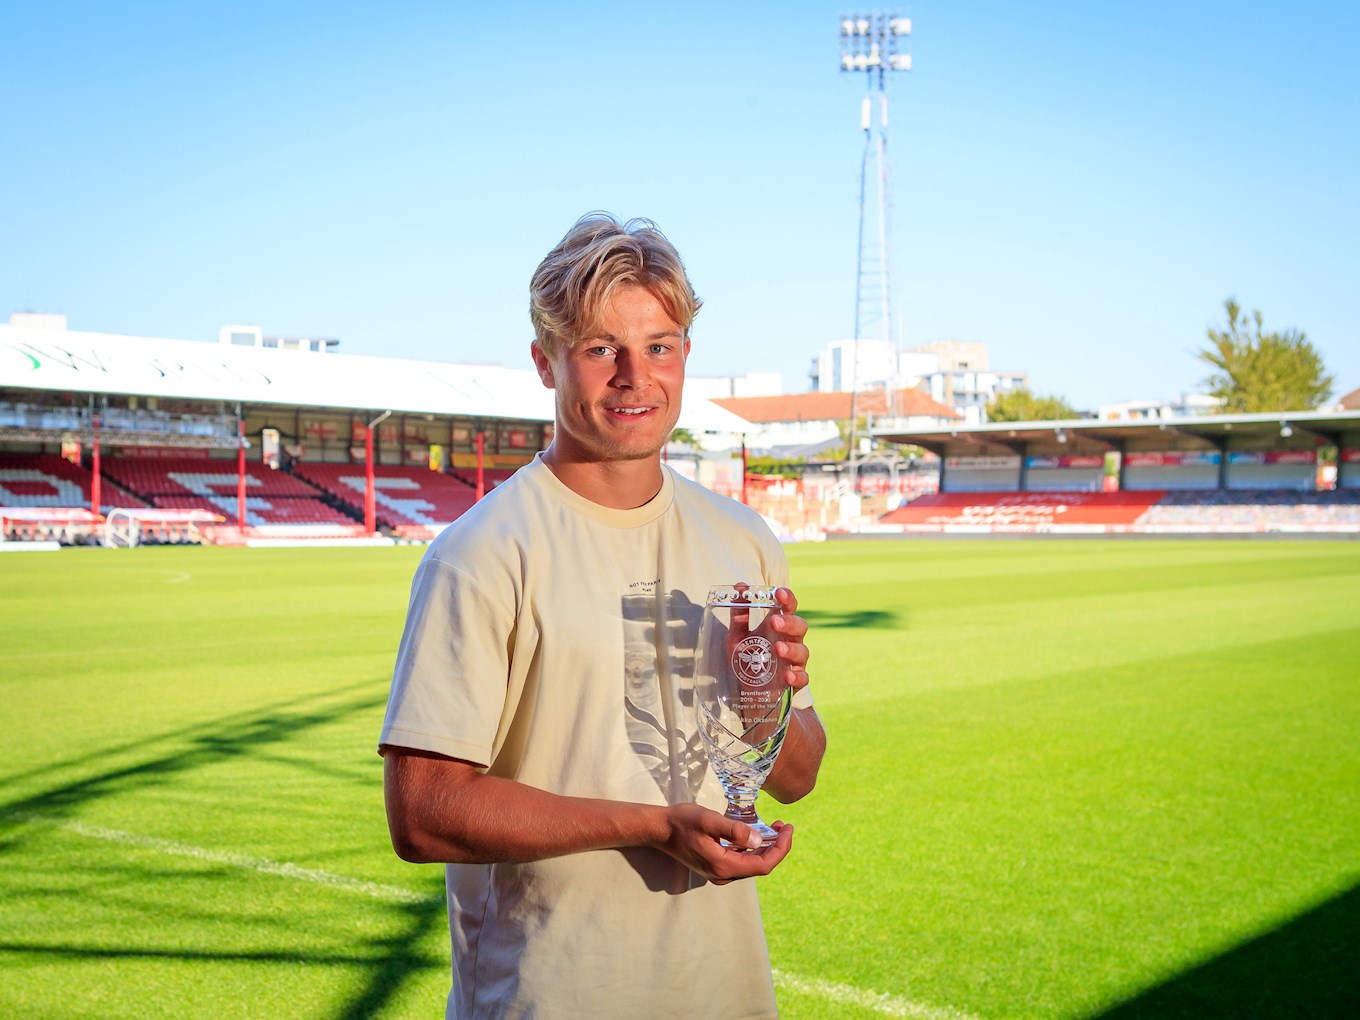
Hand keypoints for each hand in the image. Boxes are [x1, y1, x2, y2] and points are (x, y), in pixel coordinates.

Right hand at [656, 803, 793, 883]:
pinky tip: (757, 835)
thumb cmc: (683, 821)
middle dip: (776, 847)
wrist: (660, 829)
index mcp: (724, 866)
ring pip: (751, 864)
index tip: (788, 829)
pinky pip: (742, 861)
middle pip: (760, 866)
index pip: (763, 865)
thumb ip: (734, 830)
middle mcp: (723, 874)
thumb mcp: (709, 820)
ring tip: (775, 828)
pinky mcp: (715, 866)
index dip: (781, 849)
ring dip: (766, 848)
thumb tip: (758, 840)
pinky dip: (753, 849)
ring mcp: (719, 872)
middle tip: (784, 826)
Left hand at [726, 585, 811, 697]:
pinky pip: (803, 678)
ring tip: (777, 649)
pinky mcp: (795, 683)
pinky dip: (797, 676)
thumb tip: (739, 587)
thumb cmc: (747, 661)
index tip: (779, 593)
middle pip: (800, 626)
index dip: (787, 599)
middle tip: (774, 622)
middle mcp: (791, 641)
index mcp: (779, 627)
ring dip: (791, 648)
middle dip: (789, 622)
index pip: (788, 608)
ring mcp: (795, 662)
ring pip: (803, 651)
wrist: (751, 697)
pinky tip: (787, 676)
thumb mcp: (738, 637)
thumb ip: (739, 615)